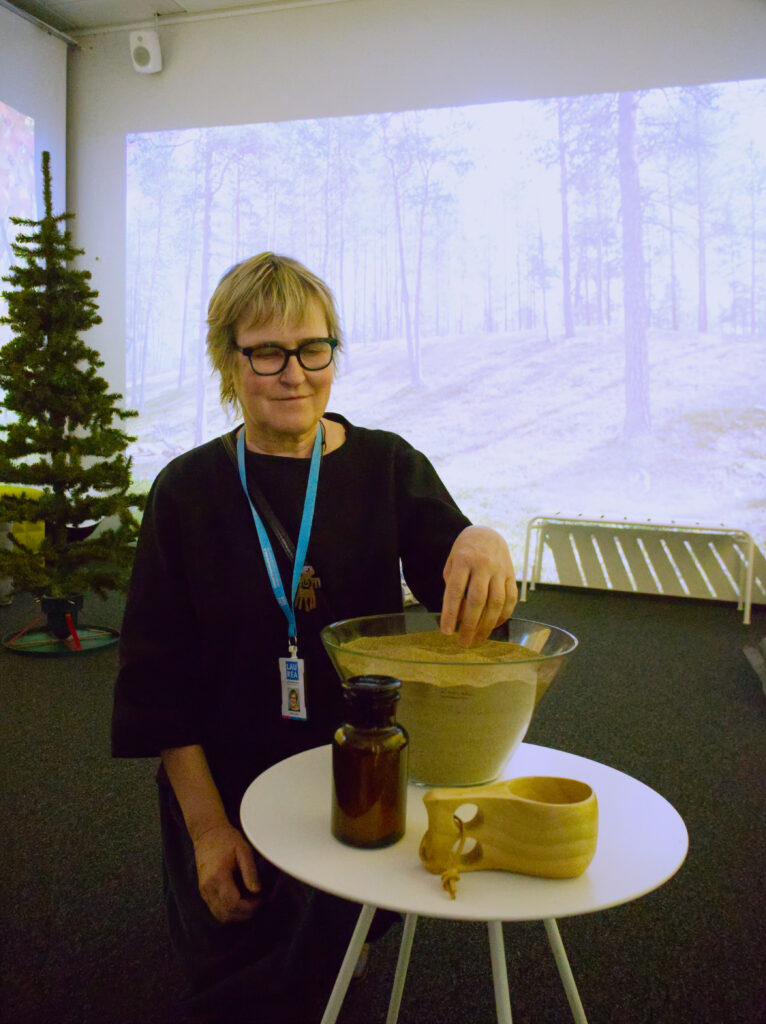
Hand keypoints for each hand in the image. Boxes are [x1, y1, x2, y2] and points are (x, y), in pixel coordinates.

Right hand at [193, 822, 262, 923]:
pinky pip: (216, 910)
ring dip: (237, 914)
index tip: (261, 899)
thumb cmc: (226, 839)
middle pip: (226, 914)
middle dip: (245, 913)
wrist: (207, 833)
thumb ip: (250, 872)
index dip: (249, 906)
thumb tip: (257, 891)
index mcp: (218, 876)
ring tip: (250, 903)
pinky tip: (240, 901)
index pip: (233, 904)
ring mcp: (204, 891)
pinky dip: (229, 911)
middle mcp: (208, 887)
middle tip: (258, 903)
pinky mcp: (204, 892)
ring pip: (220, 915)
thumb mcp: (243, 850)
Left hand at [440, 526, 517, 646]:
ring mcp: (500, 570)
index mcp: (463, 561)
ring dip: (487, 625)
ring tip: (477, 639)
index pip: (455, 591)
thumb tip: (458, 616)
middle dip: (470, 625)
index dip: (451, 613)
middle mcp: (483, 565)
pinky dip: (503, 616)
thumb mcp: (452, 563)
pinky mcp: (511, 575)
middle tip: (463, 642)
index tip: (447, 632)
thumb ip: (453, 586)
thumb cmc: (464, 552)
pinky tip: (493, 626)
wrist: (487, 533)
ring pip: (496, 602)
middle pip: (477, 600)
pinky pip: (510, 599)